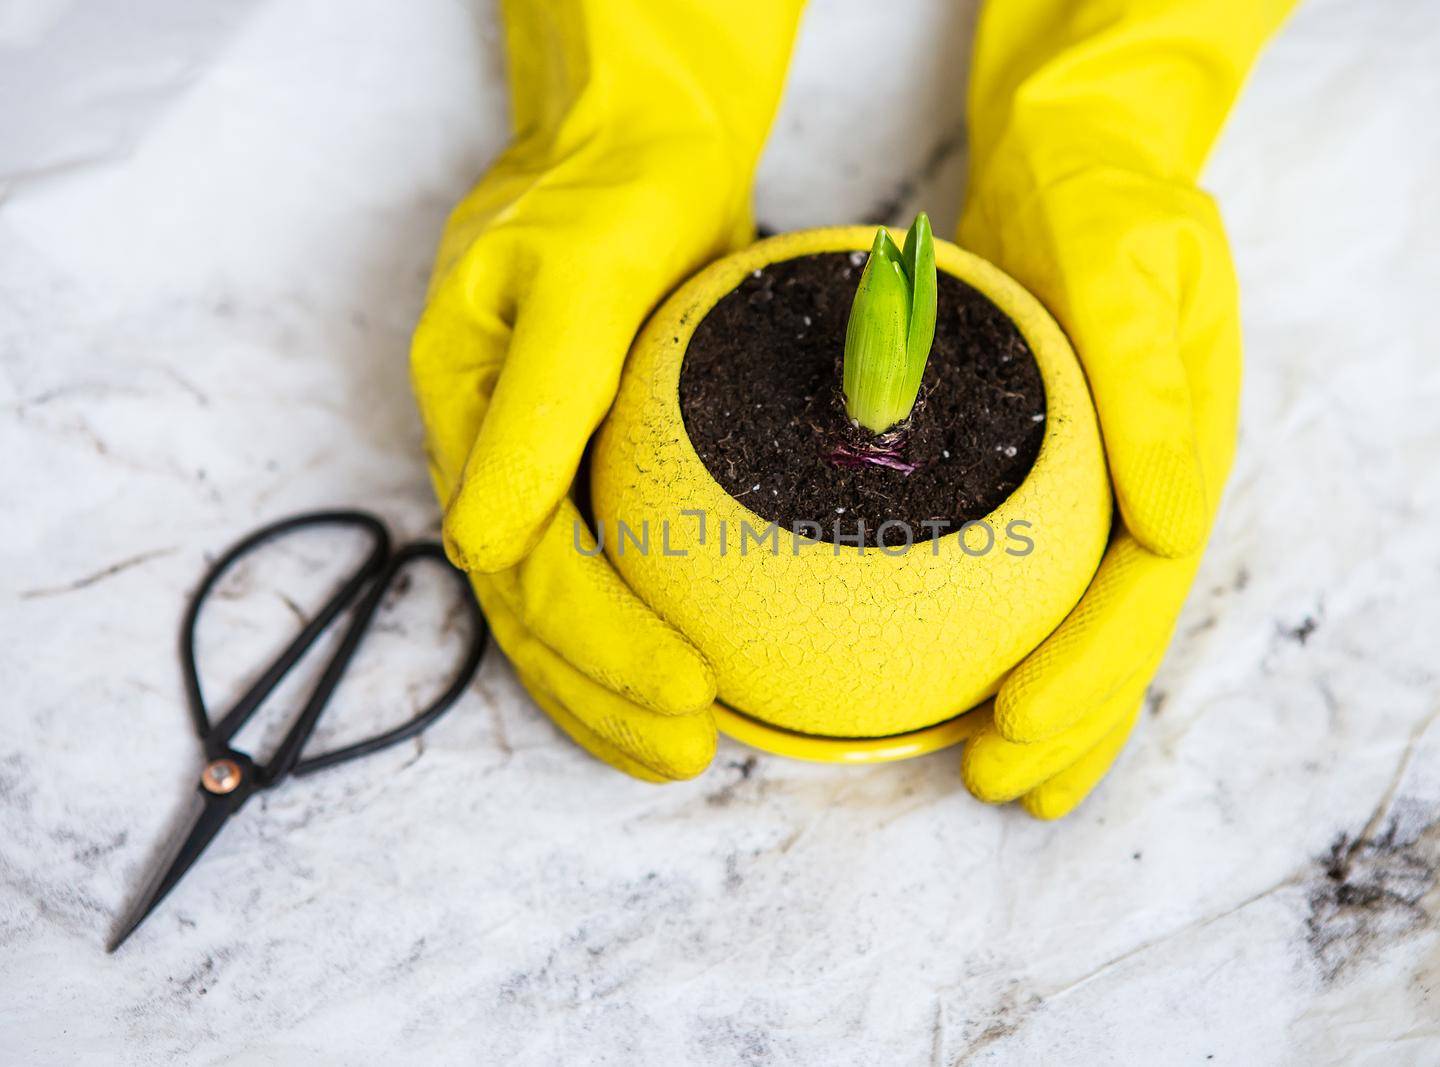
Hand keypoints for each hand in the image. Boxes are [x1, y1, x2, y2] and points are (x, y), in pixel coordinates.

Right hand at [410, 0, 801, 779]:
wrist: (638, 146)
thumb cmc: (612, 194)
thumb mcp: (578, 278)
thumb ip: (536, 405)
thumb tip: (483, 543)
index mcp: (468, 408)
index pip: (525, 561)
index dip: (599, 640)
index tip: (683, 692)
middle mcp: (490, 450)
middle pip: (528, 611)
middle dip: (602, 694)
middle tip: (688, 753)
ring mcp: (533, 462)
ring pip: (551, 610)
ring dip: (604, 690)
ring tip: (679, 751)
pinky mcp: (586, 462)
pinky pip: (592, 570)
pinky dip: (622, 638)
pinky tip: (669, 681)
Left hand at [949, 0, 1288, 818]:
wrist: (1078, 154)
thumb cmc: (1108, 195)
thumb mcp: (1134, 257)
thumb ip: (1155, 378)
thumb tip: (1173, 518)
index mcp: (1183, 443)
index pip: (1144, 581)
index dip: (1092, 664)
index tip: (1019, 721)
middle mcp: (1151, 478)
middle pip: (1121, 627)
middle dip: (1071, 720)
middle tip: (1001, 789)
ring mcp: (1107, 482)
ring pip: (1088, 621)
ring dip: (1059, 714)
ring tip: (1009, 787)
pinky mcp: (1054, 475)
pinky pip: (1041, 580)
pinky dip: (1016, 645)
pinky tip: (973, 697)